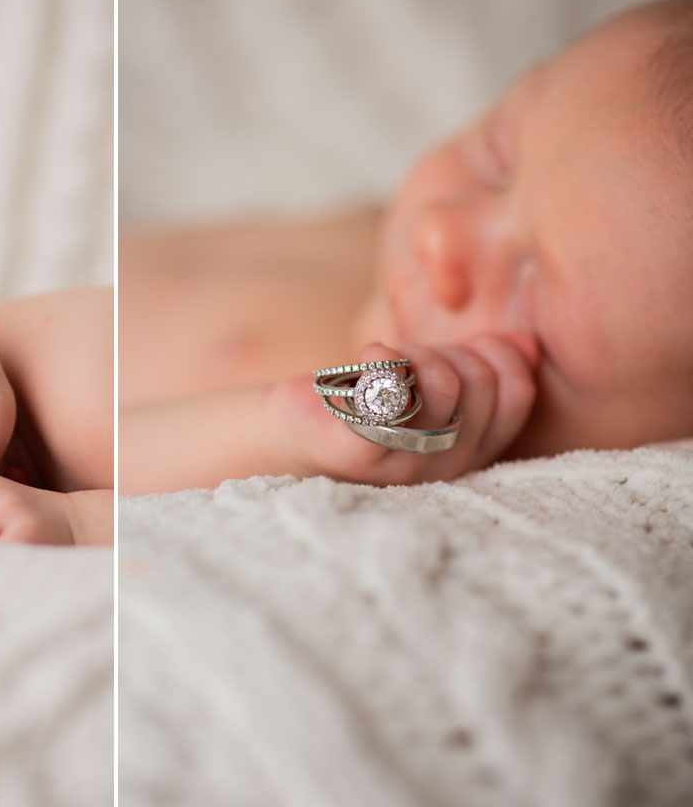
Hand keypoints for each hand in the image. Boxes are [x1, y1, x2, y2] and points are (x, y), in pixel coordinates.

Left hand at [268, 333, 538, 485]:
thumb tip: (526, 345)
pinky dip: (384, 363)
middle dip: (445, 351)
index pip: (517, 393)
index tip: (454, 348)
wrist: (285, 431)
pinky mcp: (356, 453)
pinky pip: (391, 400)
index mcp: (470, 451)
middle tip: (405, 359)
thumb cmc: (361, 403)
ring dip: (412, 354)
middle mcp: (445, 466)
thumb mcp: (429, 382)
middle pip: (481, 382)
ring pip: (444, 384)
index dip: (495, 353)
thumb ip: (477, 368)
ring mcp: (403, 464)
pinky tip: (366, 360)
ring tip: (380, 363)